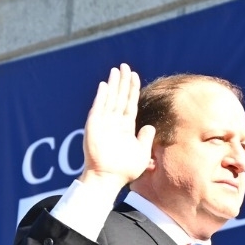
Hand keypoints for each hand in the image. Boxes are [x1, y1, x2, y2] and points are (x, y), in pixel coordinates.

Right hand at [80, 64, 156, 191]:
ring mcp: (103, 123)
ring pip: (110, 99)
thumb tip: (150, 126)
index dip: (132, 89)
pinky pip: (99, 108)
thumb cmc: (125, 169)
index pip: (130, 103)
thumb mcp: (141, 153)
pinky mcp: (94, 126)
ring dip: (113, 84)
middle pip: (120, 97)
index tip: (135, 75)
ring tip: (116, 69)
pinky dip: (102, 97)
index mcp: (125, 127)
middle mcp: (114, 122)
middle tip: (125, 66)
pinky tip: (105, 85)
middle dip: (123, 82)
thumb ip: (145, 138)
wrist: (109, 178)